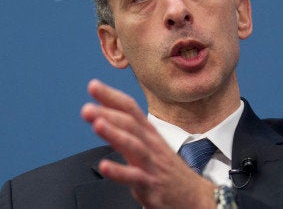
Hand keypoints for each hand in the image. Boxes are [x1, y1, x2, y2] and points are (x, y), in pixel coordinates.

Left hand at [81, 80, 215, 208]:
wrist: (196, 197)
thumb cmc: (168, 171)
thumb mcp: (150, 147)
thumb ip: (126, 133)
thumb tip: (103, 117)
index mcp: (149, 133)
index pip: (130, 109)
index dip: (112, 96)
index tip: (93, 86)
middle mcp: (151, 145)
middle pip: (130, 123)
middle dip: (108, 113)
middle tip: (87, 108)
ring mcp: (152, 164)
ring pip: (133, 145)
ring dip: (114, 133)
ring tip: (97, 125)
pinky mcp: (152, 185)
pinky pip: (134, 177)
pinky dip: (119, 171)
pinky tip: (104, 166)